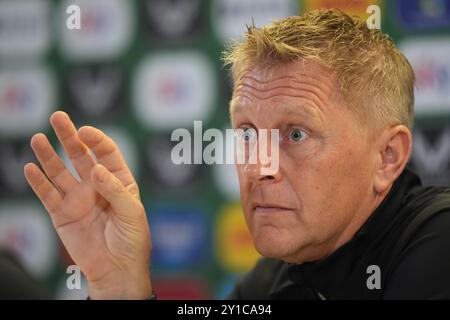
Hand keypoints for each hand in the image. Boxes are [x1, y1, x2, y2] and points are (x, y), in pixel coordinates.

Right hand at [24, 111, 151, 298]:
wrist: (117, 269)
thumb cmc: (132, 240)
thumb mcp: (132, 213)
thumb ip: (115, 190)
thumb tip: (95, 170)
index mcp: (118, 181)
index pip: (106, 153)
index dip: (96, 140)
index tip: (85, 132)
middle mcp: (96, 185)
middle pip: (80, 155)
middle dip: (69, 136)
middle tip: (58, 117)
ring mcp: (77, 198)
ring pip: (60, 171)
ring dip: (48, 155)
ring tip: (38, 138)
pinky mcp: (62, 214)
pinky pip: (47, 194)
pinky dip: (38, 181)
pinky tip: (31, 167)